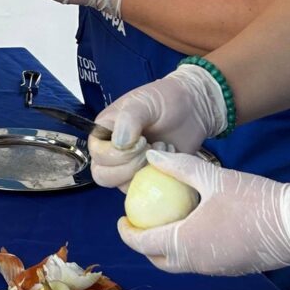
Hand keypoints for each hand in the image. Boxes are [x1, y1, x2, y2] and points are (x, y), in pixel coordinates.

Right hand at [90, 63, 227, 188]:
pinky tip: (170, 156)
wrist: (192, 108)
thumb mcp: (143, 101)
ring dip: (145, 171)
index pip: (98, 155)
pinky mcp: (147, 177)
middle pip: (103, 176)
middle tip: (150, 149)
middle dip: (129, 167)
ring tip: (162, 148)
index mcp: (104, 133)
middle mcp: (111, 152)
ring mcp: (129, 167)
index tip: (142, 140)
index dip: (118, 154)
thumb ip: (129, 118)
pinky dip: (159, 178)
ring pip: (122, 185)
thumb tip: (120, 143)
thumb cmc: (165, 99)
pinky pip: (144, 190)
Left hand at [117, 148, 289, 274]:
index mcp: (185, 243)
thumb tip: (151, 156)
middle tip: (141, 224)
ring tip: (167, 223)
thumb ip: (179, 167)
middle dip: (145, 245)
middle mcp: (197, 263)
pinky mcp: (233, 269)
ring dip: (168, 248)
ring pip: (180, 264)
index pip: (143, 244)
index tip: (122, 220)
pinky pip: (201, 262)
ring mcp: (216, 269)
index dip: (127, 233)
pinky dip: (190, 249)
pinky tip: (197, 228)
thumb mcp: (213, 177)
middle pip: (159, 260)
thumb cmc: (253, 199)